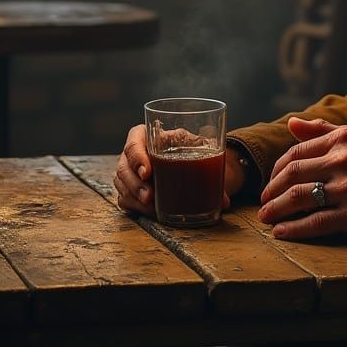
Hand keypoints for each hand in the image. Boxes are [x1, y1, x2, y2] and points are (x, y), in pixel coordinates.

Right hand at [115, 123, 233, 216]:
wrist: (193, 161)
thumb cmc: (191, 149)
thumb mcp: (198, 147)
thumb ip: (210, 167)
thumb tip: (223, 199)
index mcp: (147, 135)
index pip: (134, 141)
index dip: (137, 157)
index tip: (147, 172)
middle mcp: (133, 153)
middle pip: (124, 167)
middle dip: (136, 185)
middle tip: (150, 196)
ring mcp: (128, 172)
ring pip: (122, 185)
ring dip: (135, 198)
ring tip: (151, 206)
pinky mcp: (129, 189)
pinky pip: (125, 200)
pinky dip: (137, 207)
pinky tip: (149, 211)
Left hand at [259, 117, 346, 239]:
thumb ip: (322, 130)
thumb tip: (291, 123)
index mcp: (342, 140)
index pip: (296, 153)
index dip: (276, 169)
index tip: (271, 182)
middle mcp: (343, 161)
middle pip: (292, 174)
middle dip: (271, 191)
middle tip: (263, 202)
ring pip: (298, 198)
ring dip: (276, 210)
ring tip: (266, 218)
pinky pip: (315, 222)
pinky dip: (293, 229)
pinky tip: (281, 232)